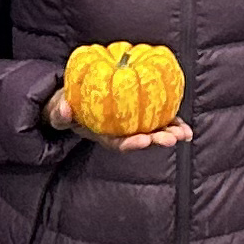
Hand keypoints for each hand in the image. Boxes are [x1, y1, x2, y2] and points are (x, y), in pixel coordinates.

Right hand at [45, 85, 191, 152]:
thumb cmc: (68, 108)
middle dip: (157, 140)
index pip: (118, 143)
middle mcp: (120, 133)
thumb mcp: (59, 111)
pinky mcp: (140, 114)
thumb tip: (65, 109)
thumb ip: (60, 114)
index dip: (131, 143)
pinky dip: (171, 121)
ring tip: (184, 133)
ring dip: (170, 133)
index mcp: (103, 135)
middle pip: (140, 139)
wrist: (76, 101)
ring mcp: (132, 125)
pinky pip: (157, 118)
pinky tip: (185, 125)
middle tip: (172, 138)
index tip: (142, 140)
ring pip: (153, 131)